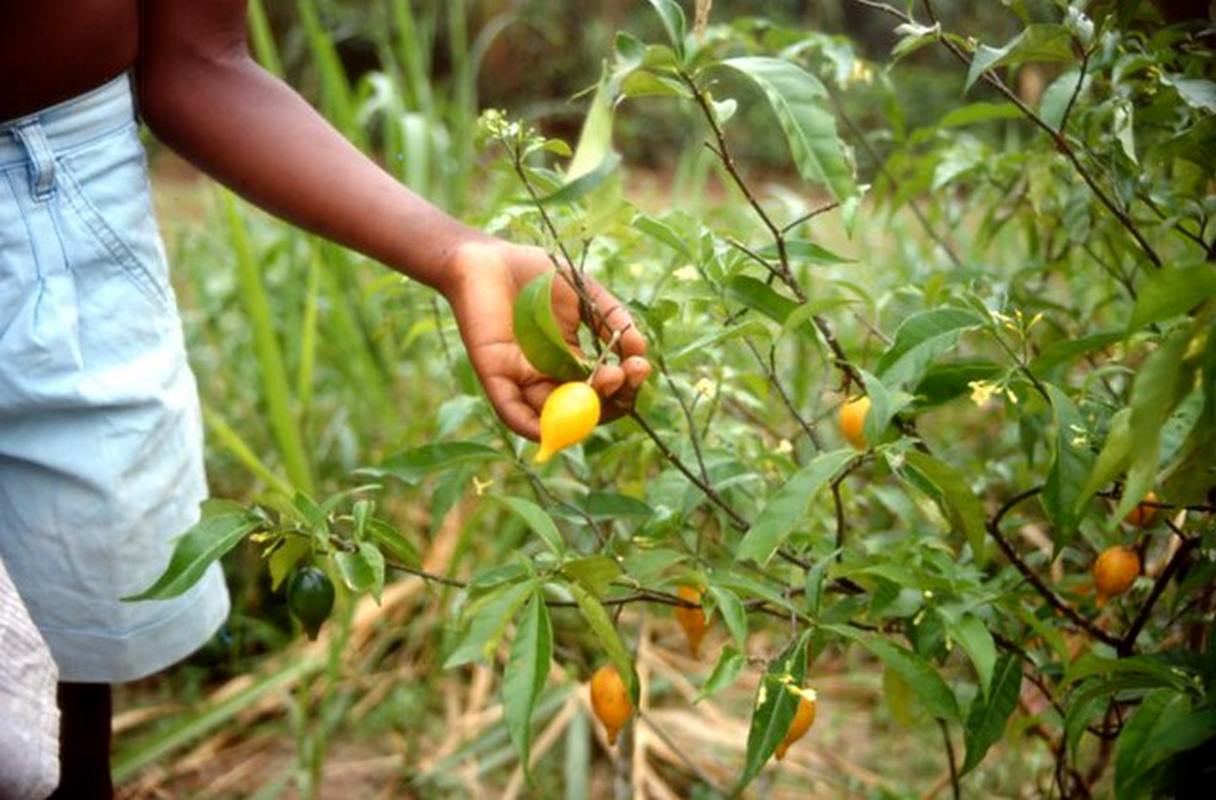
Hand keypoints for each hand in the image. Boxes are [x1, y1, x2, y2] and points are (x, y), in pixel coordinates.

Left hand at [443, 240, 650, 439]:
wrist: (486, 257)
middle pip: (586, 407)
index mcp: (570, 359)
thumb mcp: (585, 293)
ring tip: (611, 376)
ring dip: (588, 409)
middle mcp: (548, 375)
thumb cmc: (533, 272)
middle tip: (628, 374)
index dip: (624, 384)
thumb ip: (612, 318)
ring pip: (557, 416)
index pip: (603, 387)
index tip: (640, 366)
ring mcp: (523, 380)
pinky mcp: (496, 378)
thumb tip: (639, 349)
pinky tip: (559, 427)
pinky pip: (515, 414)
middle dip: (614, 397)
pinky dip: (536, 428)